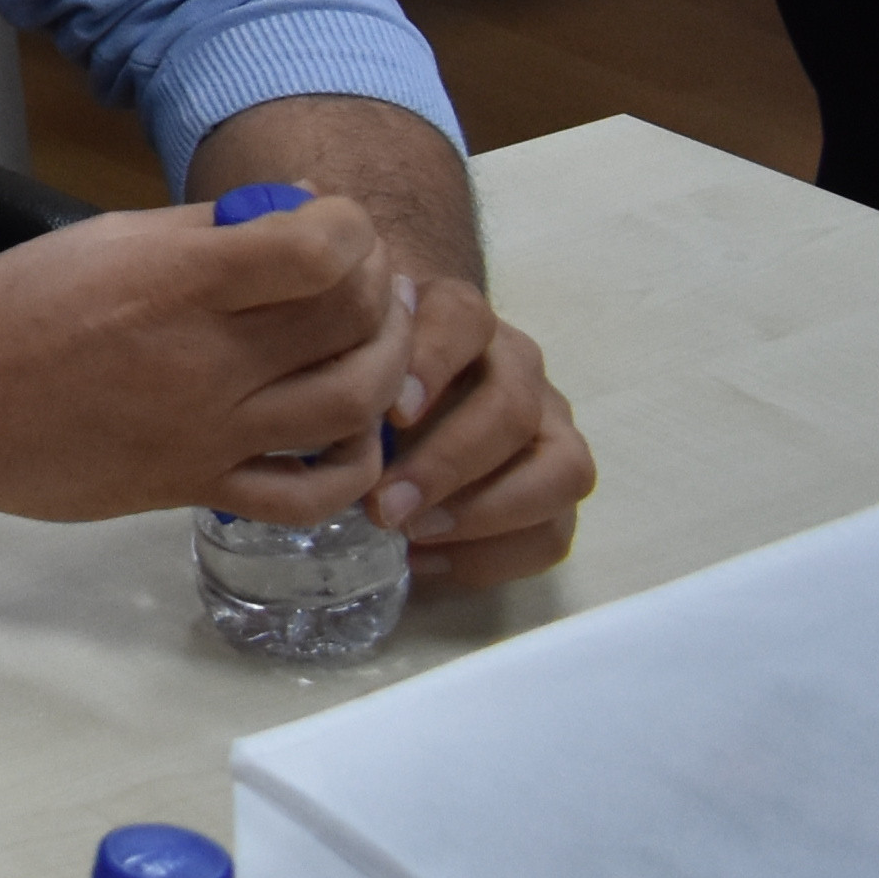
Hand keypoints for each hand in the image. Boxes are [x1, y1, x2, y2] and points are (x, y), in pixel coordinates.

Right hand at [0, 196, 418, 525]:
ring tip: (373, 346)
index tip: (336, 225)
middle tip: (366, 279)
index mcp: (177, 280)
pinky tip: (348, 435)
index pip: (323, 248)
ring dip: (387, 368)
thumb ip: (209, 228)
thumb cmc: (11, 307)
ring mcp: (207, 432)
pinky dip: (352, 465)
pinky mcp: (196, 487)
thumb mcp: (107, 238)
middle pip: (354, 322)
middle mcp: (205, 359)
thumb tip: (301, 212)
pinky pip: (309, 493)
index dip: (352, 228)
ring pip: (356, 407)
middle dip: (380, 289)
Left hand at [365, 269, 592, 592]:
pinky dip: (494, 555)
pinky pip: (555, 532)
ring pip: (563, 468)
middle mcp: (517, 365)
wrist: (398, 384)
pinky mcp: (553, 485)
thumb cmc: (357, 365)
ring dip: (487, 512)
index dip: (433, 363)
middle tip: (384, 507)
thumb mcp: (340, 350)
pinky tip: (424, 559)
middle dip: (448, 464)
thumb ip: (336, 362)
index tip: (391, 414)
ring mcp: (548, 426)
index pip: (462, 318)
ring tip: (413, 535)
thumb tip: (315, 414)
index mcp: (460, 318)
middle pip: (512, 407)